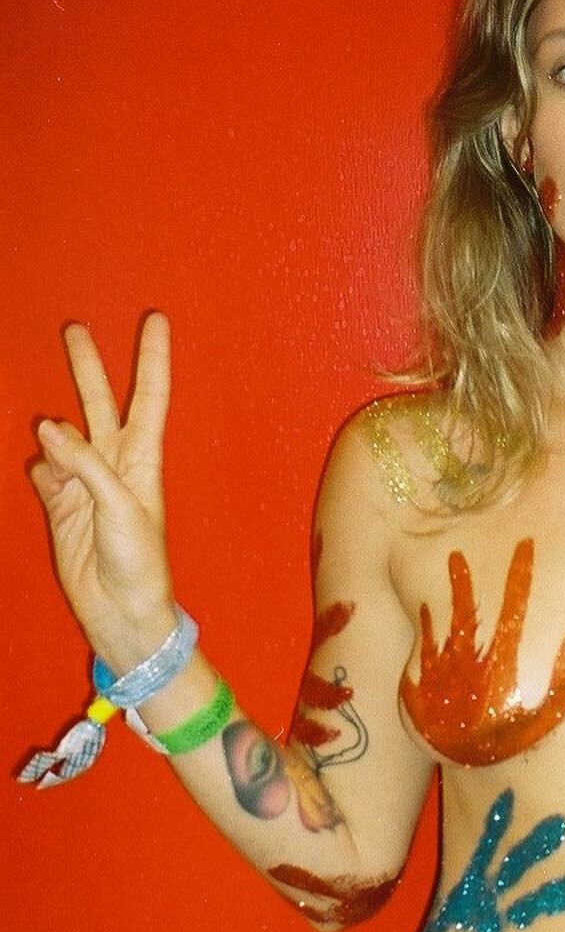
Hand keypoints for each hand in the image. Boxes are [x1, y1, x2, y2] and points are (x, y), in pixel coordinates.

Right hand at [29, 311, 176, 669]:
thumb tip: (48, 429)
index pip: (149, 397)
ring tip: (51, 439)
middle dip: (88, 365)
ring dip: (54, 431)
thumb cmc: (140, 564)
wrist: (122, 611)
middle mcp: (116, 464)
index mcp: (144, 460)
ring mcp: (86, 482)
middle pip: (100, 401)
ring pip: (63, 436)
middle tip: (75, 327)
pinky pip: (43, 471)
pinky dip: (40, 469)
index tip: (157, 320)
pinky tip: (45, 477)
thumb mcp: (121, 510)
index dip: (152, 359)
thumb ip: (86, 466)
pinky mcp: (60, 503)